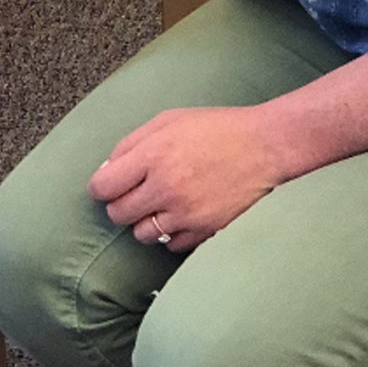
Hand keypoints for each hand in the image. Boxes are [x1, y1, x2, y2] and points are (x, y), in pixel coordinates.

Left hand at [89, 106, 296, 251]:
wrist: (266, 145)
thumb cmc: (217, 128)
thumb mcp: (168, 120)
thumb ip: (131, 144)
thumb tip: (105, 171)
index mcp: (153, 154)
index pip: (103, 186)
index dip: (101, 187)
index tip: (108, 186)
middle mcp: (165, 186)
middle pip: (118, 214)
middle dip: (120, 205)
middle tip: (134, 194)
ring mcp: (186, 212)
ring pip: (141, 234)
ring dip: (145, 222)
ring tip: (160, 205)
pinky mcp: (205, 229)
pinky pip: (171, 246)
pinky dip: (171, 234)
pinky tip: (181, 216)